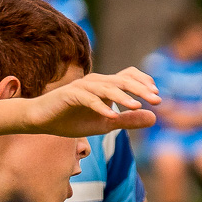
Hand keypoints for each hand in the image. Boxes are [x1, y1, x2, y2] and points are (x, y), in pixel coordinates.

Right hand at [23, 69, 158, 136]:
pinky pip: (87, 99)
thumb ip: (129, 121)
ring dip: (122, 97)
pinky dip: (100, 107)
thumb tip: (154, 118)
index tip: (158, 95)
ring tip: (137, 106)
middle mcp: (95, 82)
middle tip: (157, 100)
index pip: (128, 76)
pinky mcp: (69, 95)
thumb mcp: (107, 124)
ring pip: (106, 88)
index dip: (143, 82)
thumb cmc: (73, 120)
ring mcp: (82, 87)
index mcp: (105, 86)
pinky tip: (112, 116)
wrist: (43, 120)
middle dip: (140, 89)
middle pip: (121, 80)